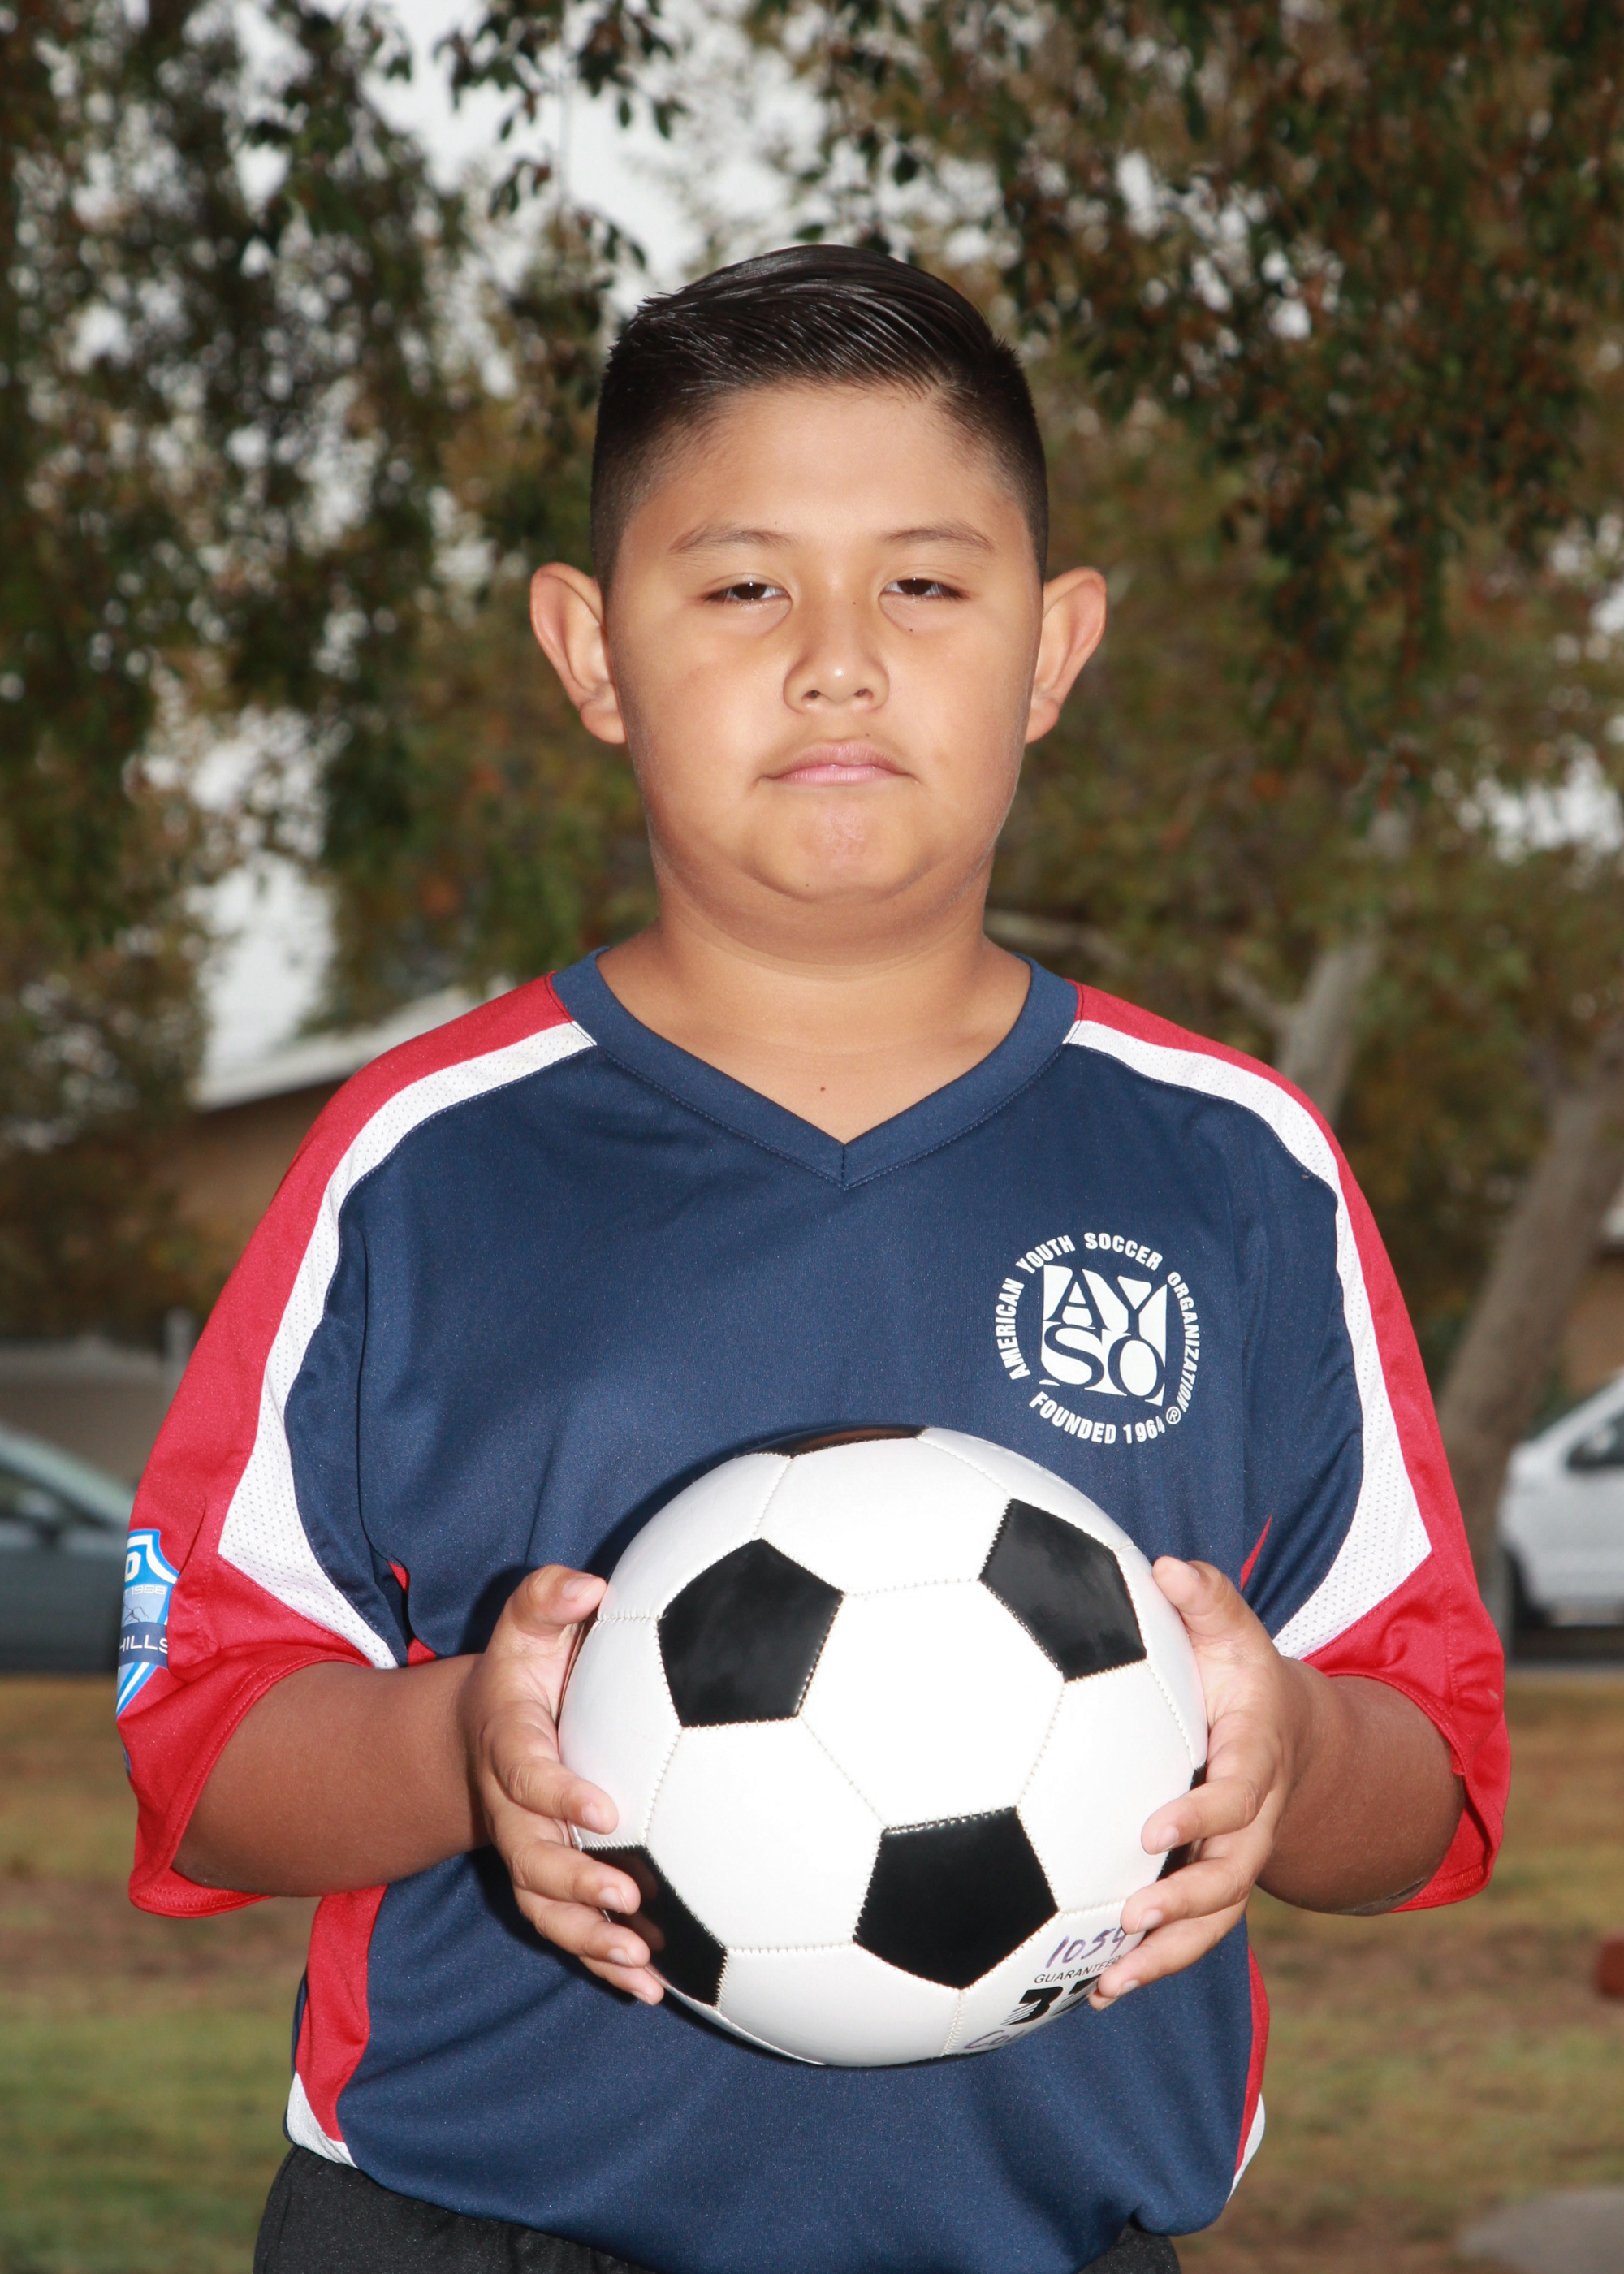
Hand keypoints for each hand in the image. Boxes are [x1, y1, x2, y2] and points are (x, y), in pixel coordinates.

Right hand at [459, 1564, 663, 2003]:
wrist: (481, 1731)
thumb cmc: (526, 1668)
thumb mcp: (526, 1623)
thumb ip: (548, 1596)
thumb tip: (590, 1584)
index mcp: (509, 1745)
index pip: (527, 1774)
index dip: (559, 1795)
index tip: (606, 1808)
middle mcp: (511, 1808)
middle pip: (530, 1858)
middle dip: (574, 1882)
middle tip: (626, 1895)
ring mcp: (527, 1850)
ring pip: (545, 1908)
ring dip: (589, 1939)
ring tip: (641, 1964)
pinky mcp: (549, 1880)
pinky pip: (567, 1930)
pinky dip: (601, 1963)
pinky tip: (651, 1990)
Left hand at [1091, 1557, 1309, 2008]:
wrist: (1282, 1729)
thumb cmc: (1238, 1670)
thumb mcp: (1232, 1627)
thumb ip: (1205, 1597)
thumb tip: (1166, 1564)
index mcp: (1255, 1759)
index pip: (1237, 1796)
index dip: (1203, 1816)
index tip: (1153, 1828)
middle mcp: (1252, 1821)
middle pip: (1233, 1877)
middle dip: (1187, 1904)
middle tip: (1130, 1916)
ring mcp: (1232, 1858)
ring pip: (1213, 1922)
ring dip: (1165, 1955)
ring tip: (1107, 1984)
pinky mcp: (1206, 1882)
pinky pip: (1188, 1933)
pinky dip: (1148, 1963)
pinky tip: (1092, 1991)